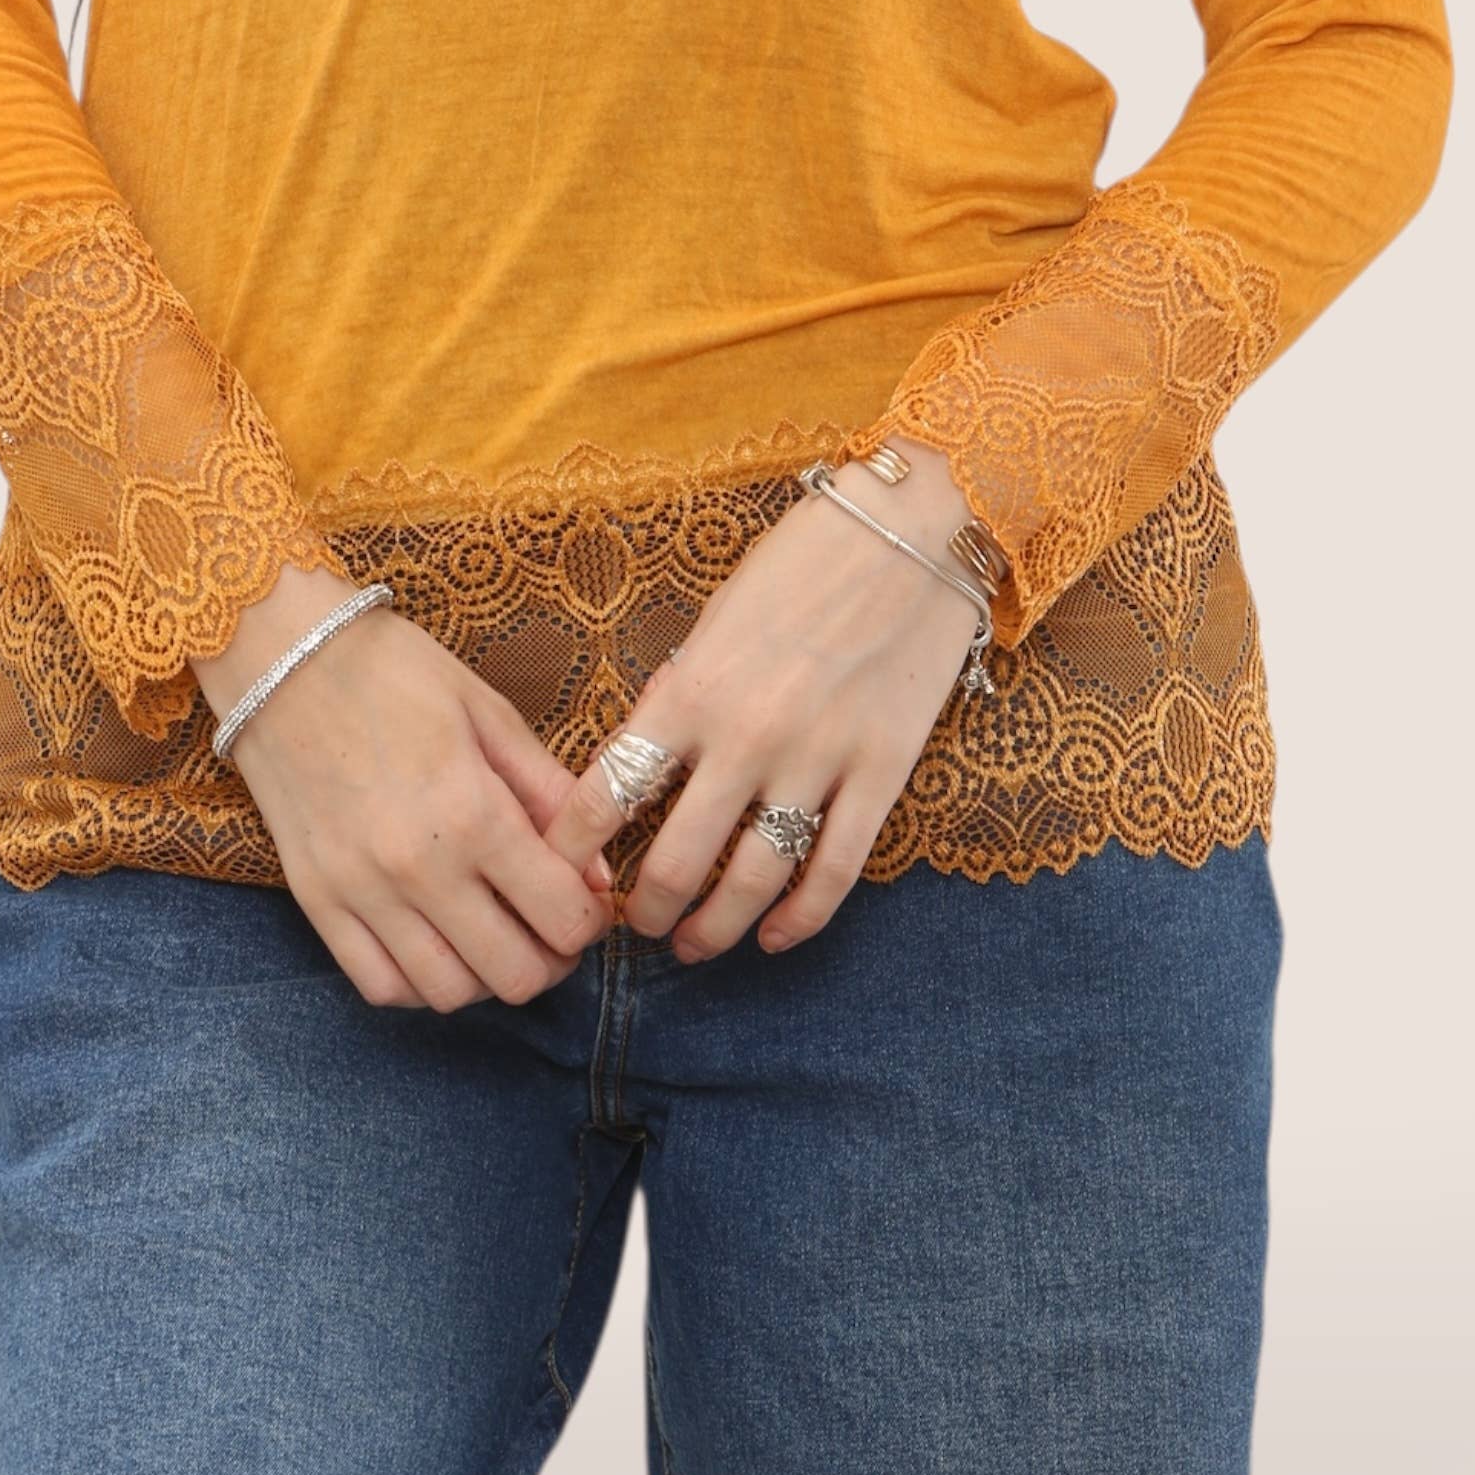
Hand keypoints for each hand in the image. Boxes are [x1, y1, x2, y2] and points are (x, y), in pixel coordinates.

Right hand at [195, 566, 616, 1011]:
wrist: (283, 655)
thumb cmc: (395, 672)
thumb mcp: (489, 714)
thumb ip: (549, 794)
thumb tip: (598, 872)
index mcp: (473, 812)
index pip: (562, 916)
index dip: (592, 922)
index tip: (589, 904)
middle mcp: (418, 868)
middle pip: (513, 974)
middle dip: (552, 961)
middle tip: (552, 928)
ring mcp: (360, 892)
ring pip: (448, 994)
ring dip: (487, 979)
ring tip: (496, 937)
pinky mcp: (316, 901)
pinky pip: (379, 986)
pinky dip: (419, 985)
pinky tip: (437, 946)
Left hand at [540, 451, 986, 961]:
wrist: (913, 531)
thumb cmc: (805, 560)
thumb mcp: (721, 615)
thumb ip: (687, 689)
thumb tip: (655, 757)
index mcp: (692, 688)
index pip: (610, 791)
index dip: (575, 846)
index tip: (562, 870)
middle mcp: (747, 736)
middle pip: (677, 862)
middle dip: (645, 909)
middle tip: (634, 924)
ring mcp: (817, 762)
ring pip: (751, 884)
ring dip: (712, 930)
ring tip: (691, 944)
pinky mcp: (880, 776)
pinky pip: (833, 874)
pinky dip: (799, 922)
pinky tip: (775, 938)